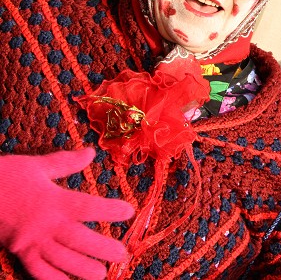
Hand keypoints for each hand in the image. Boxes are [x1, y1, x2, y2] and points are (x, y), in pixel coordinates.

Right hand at [0, 148, 134, 279]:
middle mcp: (45, 224)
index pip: (88, 207)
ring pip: (61, 259)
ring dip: (82, 269)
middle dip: (102, 249)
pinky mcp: (18, 252)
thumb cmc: (5, 177)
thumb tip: (91, 153)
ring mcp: (31, 241)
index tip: (129, 212)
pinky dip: (52, 279)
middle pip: (79, 240)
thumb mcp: (37, 166)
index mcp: (54, 200)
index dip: (109, 210)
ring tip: (101, 275)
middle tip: (122, 254)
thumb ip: (66, 162)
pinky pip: (37, 270)